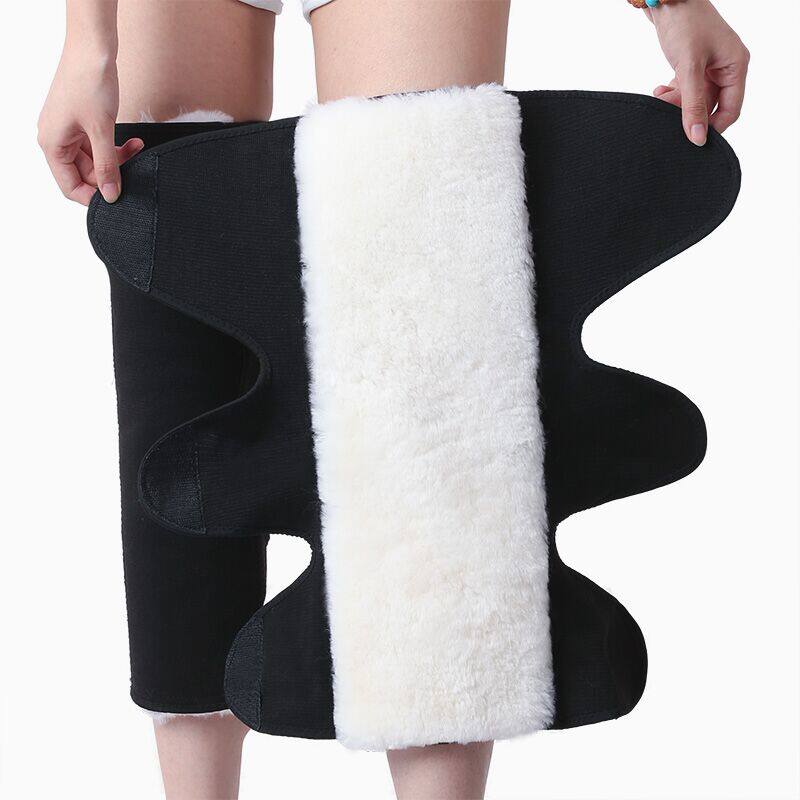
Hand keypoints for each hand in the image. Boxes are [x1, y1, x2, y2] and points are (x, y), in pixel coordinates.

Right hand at [38, 43, 141, 204]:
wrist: (93, 47)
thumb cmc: (89, 82)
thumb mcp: (102, 131)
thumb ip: (107, 167)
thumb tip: (112, 195)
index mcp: (52, 144)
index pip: (70, 186)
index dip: (94, 197)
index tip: (118, 199)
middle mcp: (57, 139)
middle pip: (85, 174)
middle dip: (111, 174)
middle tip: (134, 171)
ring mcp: (69, 130)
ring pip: (95, 160)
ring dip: (117, 159)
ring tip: (137, 151)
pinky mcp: (82, 121)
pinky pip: (99, 144)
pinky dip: (116, 146)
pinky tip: (135, 143)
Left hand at [647, 0, 748, 144]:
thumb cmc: (684, 23)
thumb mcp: (688, 68)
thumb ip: (692, 104)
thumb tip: (698, 137)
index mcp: (735, 66)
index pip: (731, 109)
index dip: (712, 127)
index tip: (692, 139)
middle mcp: (725, 67)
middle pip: (710, 106)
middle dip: (687, 113)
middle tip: (667, 113)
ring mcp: (709, 67)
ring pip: (694, 100)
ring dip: (676, 104)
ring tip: (660, 97)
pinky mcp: (693, 66)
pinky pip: (686, 91)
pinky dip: (672, 94)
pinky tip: (659, 91)